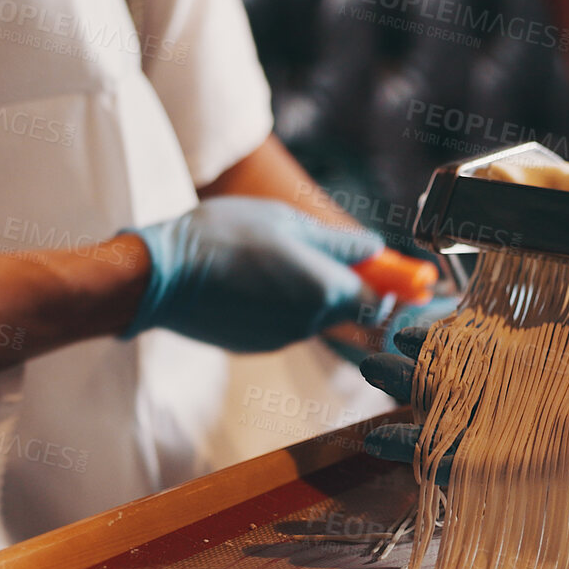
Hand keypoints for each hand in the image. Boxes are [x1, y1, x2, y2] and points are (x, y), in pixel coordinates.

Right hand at [124, 196, 383, 350]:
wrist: (162, 275)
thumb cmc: (225, 237)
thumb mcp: (288, 222)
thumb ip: (338, 242)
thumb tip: (375, 251)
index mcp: (326, 292)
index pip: (378, 299)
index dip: (392, 285)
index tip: (405, 276)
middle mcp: (310, 323)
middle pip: (346, 307)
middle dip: (346, 283)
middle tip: (327, 252)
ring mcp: (281, 338)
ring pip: (314, 315)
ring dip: (310, 291)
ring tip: (275, 256)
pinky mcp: (256, 345)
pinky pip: (284, 323)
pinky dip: (281, 304)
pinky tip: (253, 278)